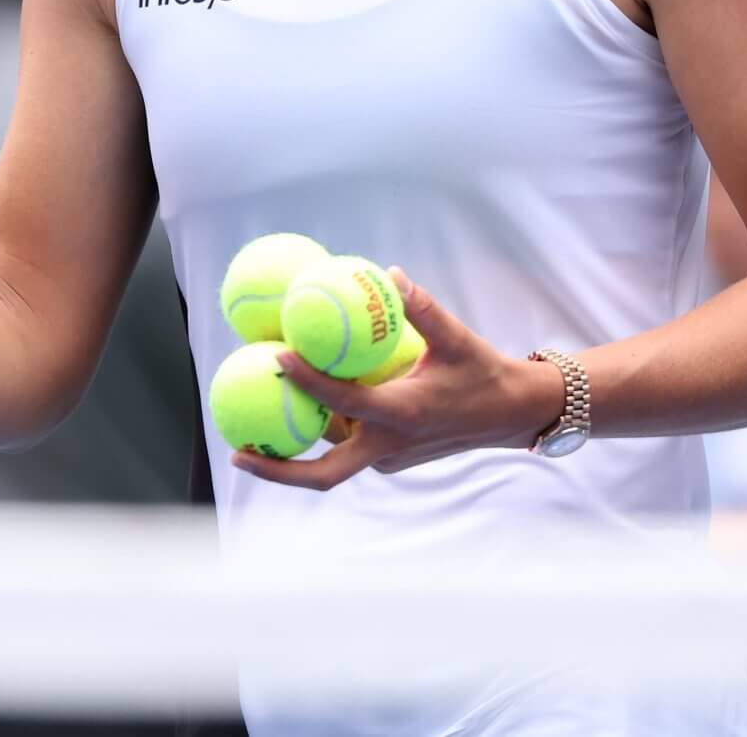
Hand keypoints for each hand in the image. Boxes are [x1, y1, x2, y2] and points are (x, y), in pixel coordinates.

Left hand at [232, 268, 569, 491]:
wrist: (510, 415)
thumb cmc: (483, 373)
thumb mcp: (456, 339)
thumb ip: (423, 308)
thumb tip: (390, 273)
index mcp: (401, 415)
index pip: (342, 402)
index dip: (307, 381)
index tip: (277, 358)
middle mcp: (388, 446)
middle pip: (323, 473)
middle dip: (277, 468)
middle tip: (236, 450)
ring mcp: (388, 458)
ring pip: (333, 457)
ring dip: (295, 446)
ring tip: (251, 423)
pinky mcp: (391, 458)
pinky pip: (349, 446)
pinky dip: (324, 431)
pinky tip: (300, 404)